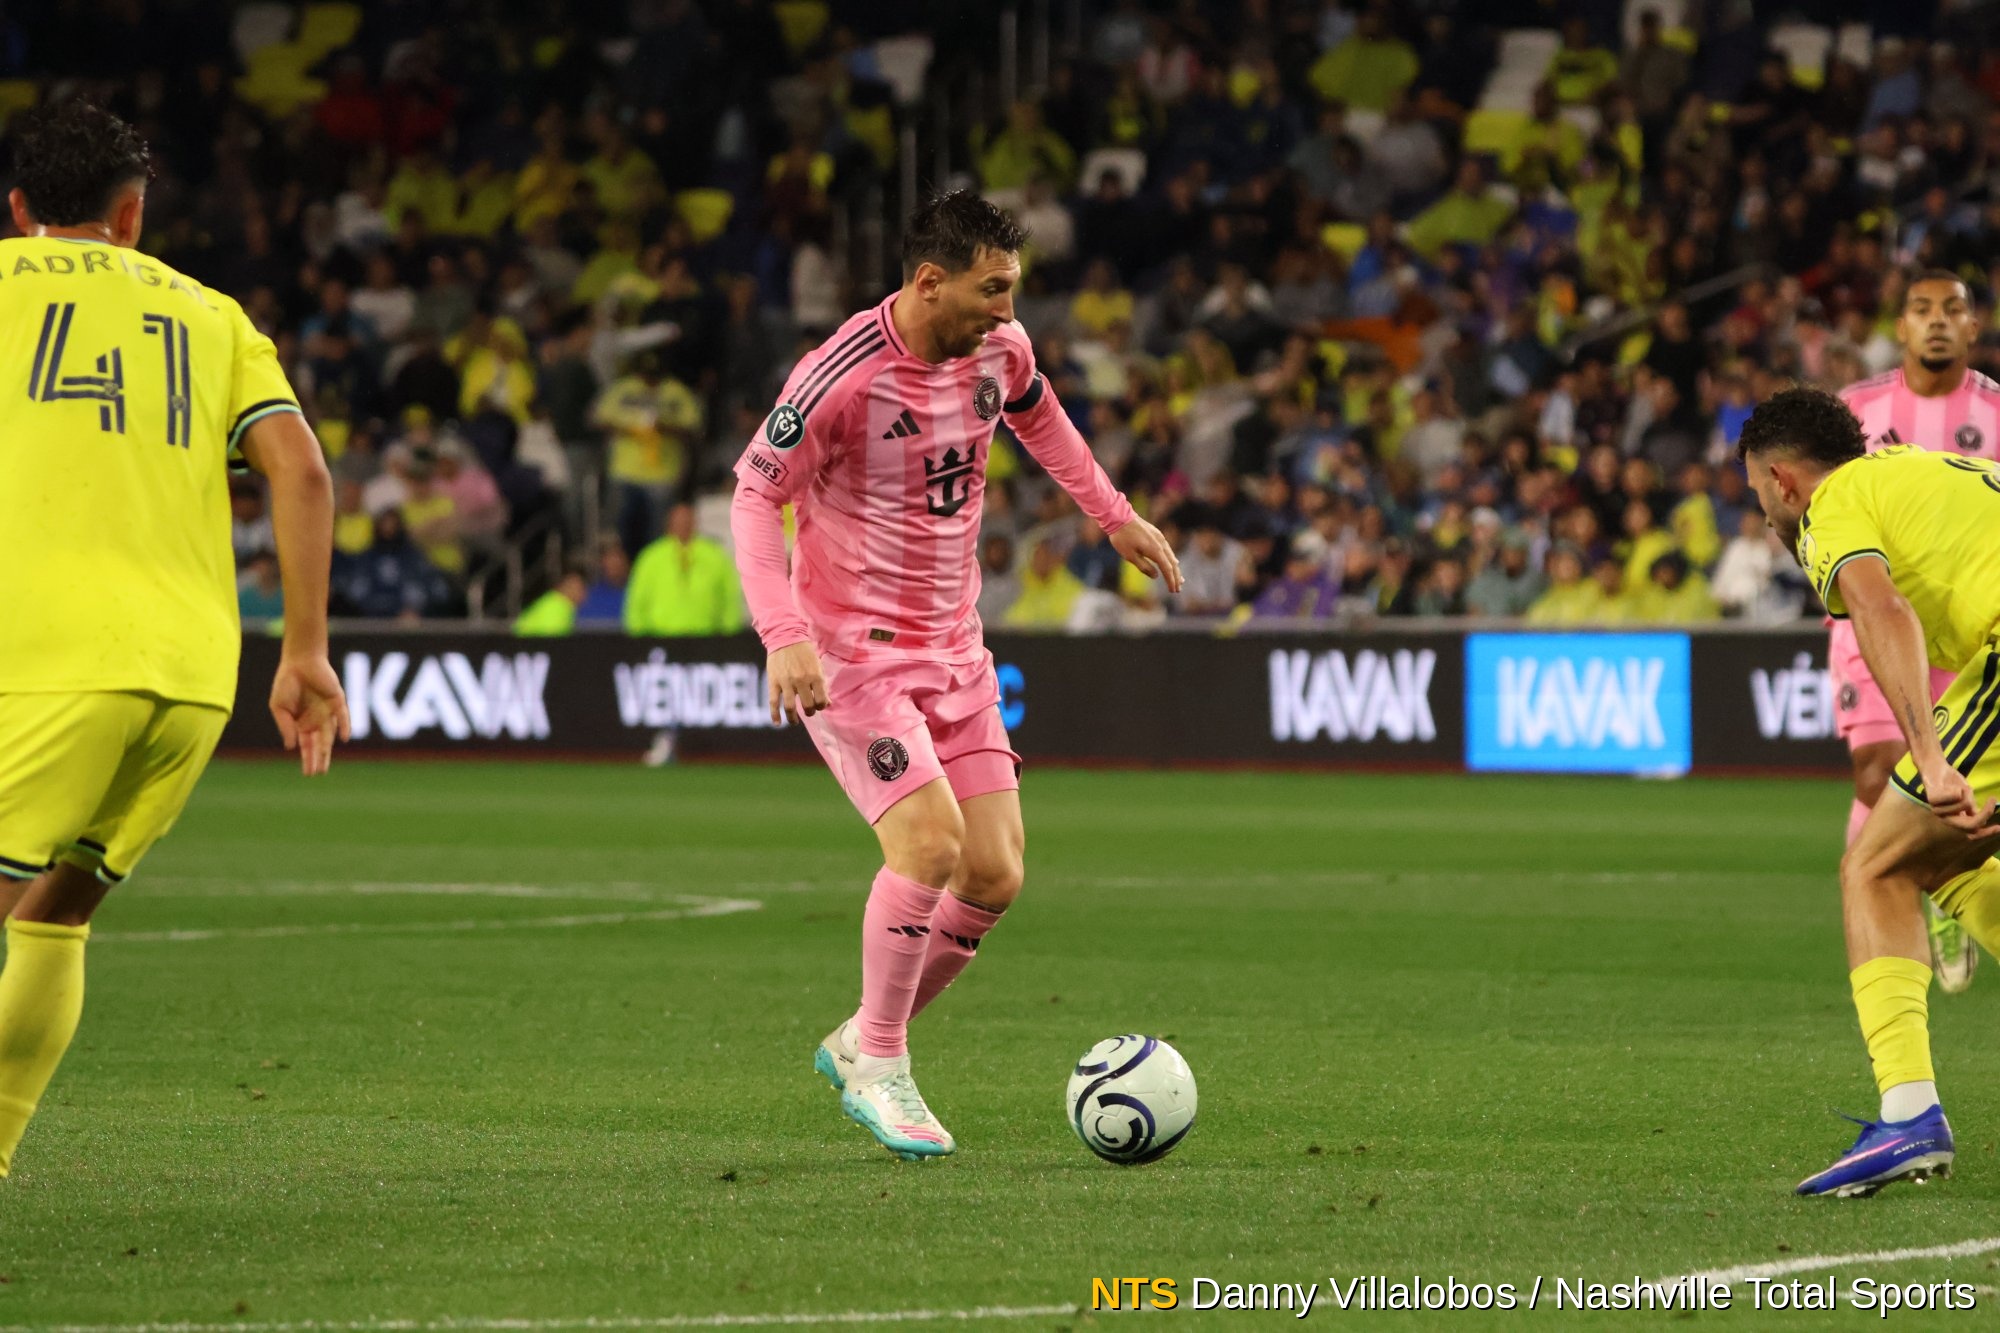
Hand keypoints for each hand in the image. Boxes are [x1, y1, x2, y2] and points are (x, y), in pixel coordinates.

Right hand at [269, 652, 351, 776]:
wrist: (299, 661)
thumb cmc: (286, 683)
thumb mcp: (279, 707)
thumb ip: (285, 726)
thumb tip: (290, 747)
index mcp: (302, 722)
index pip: (307, 745)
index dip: (308, 759)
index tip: (308, 773)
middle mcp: (317, 719)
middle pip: (319, 744)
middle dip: (318, 759)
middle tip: (318, 773)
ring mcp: (328, 711)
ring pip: (330, 734)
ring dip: (327, 749)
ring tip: (325, 764)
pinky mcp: (337, 700)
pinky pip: (343, 715)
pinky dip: (344, 726)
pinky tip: (344, 738)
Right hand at [767, 641, 828, 724]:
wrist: (785, 637)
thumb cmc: (804, 652)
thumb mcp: (818, 666)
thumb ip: (822, 684)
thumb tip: (827, 703)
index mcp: (815, 676)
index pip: (821, 701)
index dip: (821, 706)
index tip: (818, 706)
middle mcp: (801, 681)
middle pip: (807, 706)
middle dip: (809, 712)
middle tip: (808, 711)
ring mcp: (786, 682)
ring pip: (790, 707)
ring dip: (793, 718)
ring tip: (794, 721)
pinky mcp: (773, 682)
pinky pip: (773, 702)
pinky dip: (774, 715)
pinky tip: (777, 723)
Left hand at [1110, 517, 1183, 593]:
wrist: (1119, 517)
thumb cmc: (1122, 538)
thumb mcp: (1130, 556)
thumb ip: (1144, 567)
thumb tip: (1156, 576)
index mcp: (1155, 551)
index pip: (1167, 569)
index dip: (1171, 581)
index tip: (1174, 590)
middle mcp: (1161, 544)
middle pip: (1172, 563)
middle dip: (1176, 577)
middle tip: (1178, 589)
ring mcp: (1160, 538)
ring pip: (1171, 556)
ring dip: (1175, 568)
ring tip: (1179, 579)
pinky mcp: (1156, 534)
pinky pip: (1167, 549)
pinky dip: (1171, 559)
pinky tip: (1173, 562)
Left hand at [1917, 758, 1997, 836]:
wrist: (1936, 769)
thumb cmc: (1953, 784)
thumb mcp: (1967, 798)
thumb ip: (1972, 810)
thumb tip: (1983, 821)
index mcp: (1956, 820)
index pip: (1971, 832)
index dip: (1986, 832)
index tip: (1999, 828)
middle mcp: (1946, 818)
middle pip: (1970, 824)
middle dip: (1985, 813)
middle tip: (1992, 799)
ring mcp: (1938, 810)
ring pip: (1965, 805)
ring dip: (1967, 793)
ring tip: (1958, 787)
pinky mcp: (1932, 800)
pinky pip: (1955, 796)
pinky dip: (1958, 788)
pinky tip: (1949, 785)